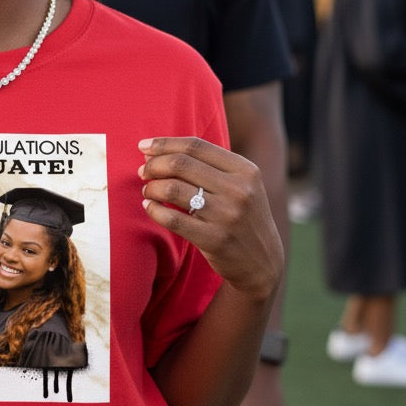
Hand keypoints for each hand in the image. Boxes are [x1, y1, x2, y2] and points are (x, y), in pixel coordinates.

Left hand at [139, 137, 282, 302]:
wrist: (262, 261)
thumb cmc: (240, 215)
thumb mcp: (239, 184)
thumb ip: (207, 165)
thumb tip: (157, 149)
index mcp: (245, 170)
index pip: (195, 146)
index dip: (164, 144)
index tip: (143, 146)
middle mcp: (239, 190)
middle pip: (180, 164)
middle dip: (153, 165)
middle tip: (143, 172)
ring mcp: (228, 216)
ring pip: (172, 189)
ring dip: (151, 187)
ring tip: (147, 191)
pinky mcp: (215, 240)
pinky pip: (172, 219)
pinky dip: (153, 209)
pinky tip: (149, 206)